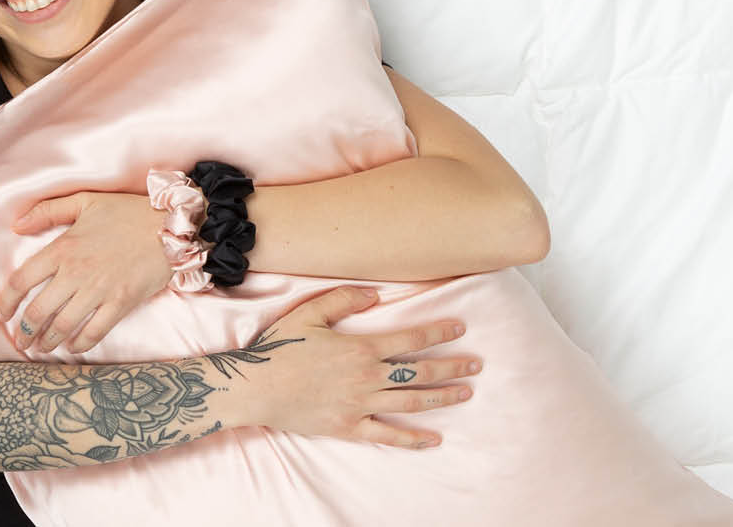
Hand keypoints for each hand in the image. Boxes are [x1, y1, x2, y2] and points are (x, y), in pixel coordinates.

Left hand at [0, 190, 172, 353]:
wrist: (171, 225)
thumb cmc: (127, 212)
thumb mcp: (85, 201)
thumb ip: (47, 211)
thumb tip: (16, 225)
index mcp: (63, 248)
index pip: (22, 280)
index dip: (7, 302)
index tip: (3, 313)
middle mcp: (76, 273)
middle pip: (38, 310)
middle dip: (25, 330)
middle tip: (21, 340)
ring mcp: (99, 290)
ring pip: (63, 325)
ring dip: (47, 341)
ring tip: (40, 348)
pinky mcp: (121, 303)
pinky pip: (94, 332)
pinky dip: (80, 344)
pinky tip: (72, 347)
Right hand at [235, 286, 480, 449]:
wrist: (256, 387)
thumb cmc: (280, 348)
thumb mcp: (309, 313)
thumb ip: (344, 299)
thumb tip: (376, 294)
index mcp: (361, 348)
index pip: (411, 340)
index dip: (438, 334)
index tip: (460, 329)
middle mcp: (367, 378)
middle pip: (420, 373)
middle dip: (452, 367)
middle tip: (476, 364)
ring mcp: (360, 405)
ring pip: (411, 402)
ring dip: (442, 398)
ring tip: (465, 392)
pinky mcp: (349, 427)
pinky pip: (388, 435)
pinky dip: (413, 439)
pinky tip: (433, 439)